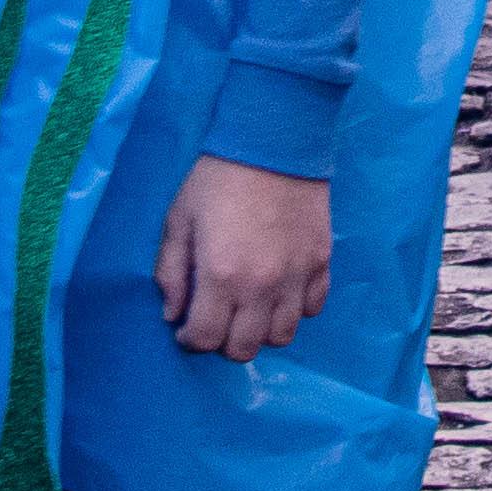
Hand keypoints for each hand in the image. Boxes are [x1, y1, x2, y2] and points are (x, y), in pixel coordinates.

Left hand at [158, 158, 334, 359]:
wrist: (274, 142)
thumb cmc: (218, 179)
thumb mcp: (179, 220)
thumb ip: (170, 272)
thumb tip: (172, 313)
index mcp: (220, 276)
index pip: (205, 339)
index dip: (190, 340)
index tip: (185, 328)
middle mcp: (261, 287)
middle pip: (244, 349)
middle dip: (223, 342)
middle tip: (216, 319)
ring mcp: (296, 278)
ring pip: (282, 337)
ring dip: (260, 331)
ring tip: (248, 310)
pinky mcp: (321, 263)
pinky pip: (312, 309)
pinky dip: (294, 310)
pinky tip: (279, 293)